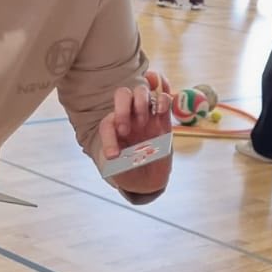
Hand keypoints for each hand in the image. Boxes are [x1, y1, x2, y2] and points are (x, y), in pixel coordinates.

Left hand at [99, 70, 172, 195]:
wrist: (147, 180)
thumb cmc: (128, 172)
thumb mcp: (118, 172)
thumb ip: (117, 163)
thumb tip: (120, 156)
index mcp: (113, 128)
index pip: (108, 123)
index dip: (109, 139)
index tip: (114, 156)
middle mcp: (129, 118)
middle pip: (123, 94)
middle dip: (122, 108)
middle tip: (125, 131)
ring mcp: (146, 116)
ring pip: (142, 92)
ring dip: (141, 102)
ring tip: (143, 122)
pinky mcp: (164, 120)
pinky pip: (163, 99)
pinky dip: (162, 100)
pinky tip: (160, 110)